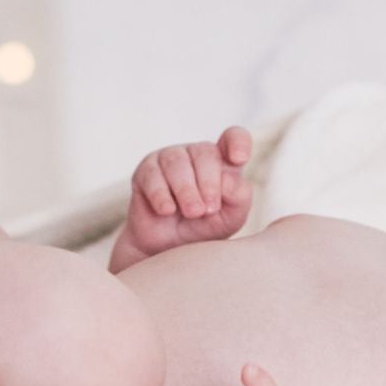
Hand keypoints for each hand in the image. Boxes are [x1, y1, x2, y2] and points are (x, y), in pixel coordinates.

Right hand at [123, 126, 253, 257]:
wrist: (169, 248)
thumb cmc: (204, 228)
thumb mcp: (231, 217)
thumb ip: (238, 196)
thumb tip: (228, 178)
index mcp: (223, 161)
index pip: (234, 137)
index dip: (238, 142)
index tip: (239, 159)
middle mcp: (196, 154)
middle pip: (205, 152)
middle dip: (208, 183)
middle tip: (207, 210)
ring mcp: (170, 159)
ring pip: (177, 162)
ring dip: (186, 191)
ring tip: (192, 213)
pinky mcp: (146, 171)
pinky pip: (153, 175)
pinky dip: (162, 195)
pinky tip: (167, 211)